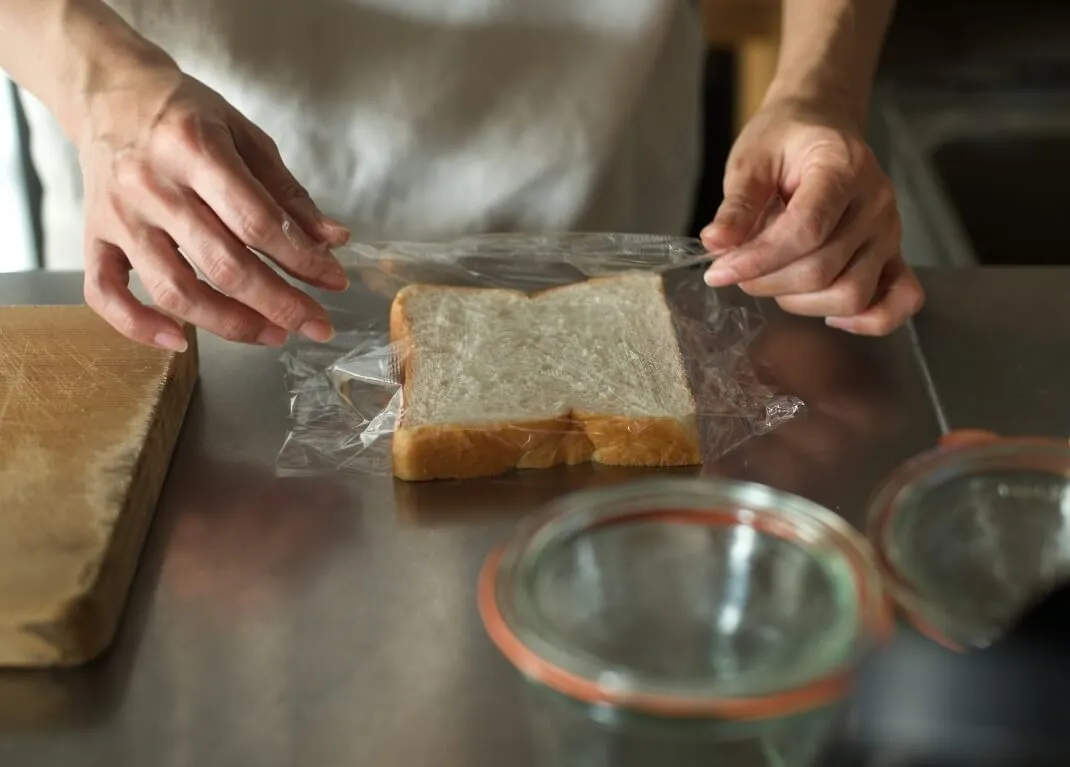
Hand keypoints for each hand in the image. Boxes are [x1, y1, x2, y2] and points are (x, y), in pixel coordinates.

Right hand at [78, 61, 351, 350]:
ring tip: (273, 335)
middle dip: (279, 304)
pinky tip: (180, 342)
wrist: (110, 93)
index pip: (256, 221)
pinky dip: (138, 326)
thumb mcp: (246, 137)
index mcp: (194, 150)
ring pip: (173, 290)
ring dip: (229, 324)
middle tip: (317, 325)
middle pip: (222, 264)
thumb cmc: (187, 117)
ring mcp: (118, 216)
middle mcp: (151, 185)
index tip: (335, 282)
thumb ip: (288, 194)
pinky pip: (104, 294)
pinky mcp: (93, 236)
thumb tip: (333, 242)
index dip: (302, 259)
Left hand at [700, 97, 923, 335]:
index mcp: (843, 168)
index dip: (758, 259)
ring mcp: (889, 232)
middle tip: (738, 269)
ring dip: (801, 302)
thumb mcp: (751, 160)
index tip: (719, 270)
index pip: (805, 230)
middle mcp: (875, 203)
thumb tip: (716, 244)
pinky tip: (830, 315)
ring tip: (773, 279)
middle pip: (823, 269)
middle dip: (768, 281)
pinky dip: (870, 320)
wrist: (822, 124)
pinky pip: (902, 300)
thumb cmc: (785, 140)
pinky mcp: (894, 254)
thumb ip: (737, 205)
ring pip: (852, 294)